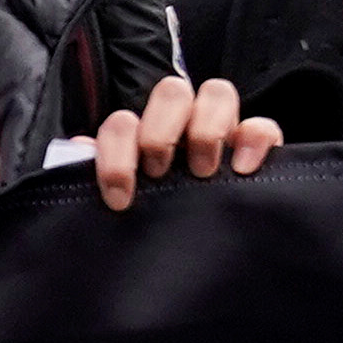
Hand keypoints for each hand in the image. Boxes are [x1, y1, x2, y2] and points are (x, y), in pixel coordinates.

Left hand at [94, 75, 275, 211]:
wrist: (195, 250)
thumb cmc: (154, 219)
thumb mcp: (125, 201)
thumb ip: (101, 173)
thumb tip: (80, 149)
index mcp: (143, 136)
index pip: (122, 123)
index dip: (115, 154)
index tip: (119, 196)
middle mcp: (182, 125)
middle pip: (172, 91)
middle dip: (161, 132)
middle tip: (159, 173)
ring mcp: (222, 130)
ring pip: (217, 93)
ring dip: (206, 129)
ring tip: (202, 171)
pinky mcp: (258, 147)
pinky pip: (263, 126)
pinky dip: (253, 140)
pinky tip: (242, 169)